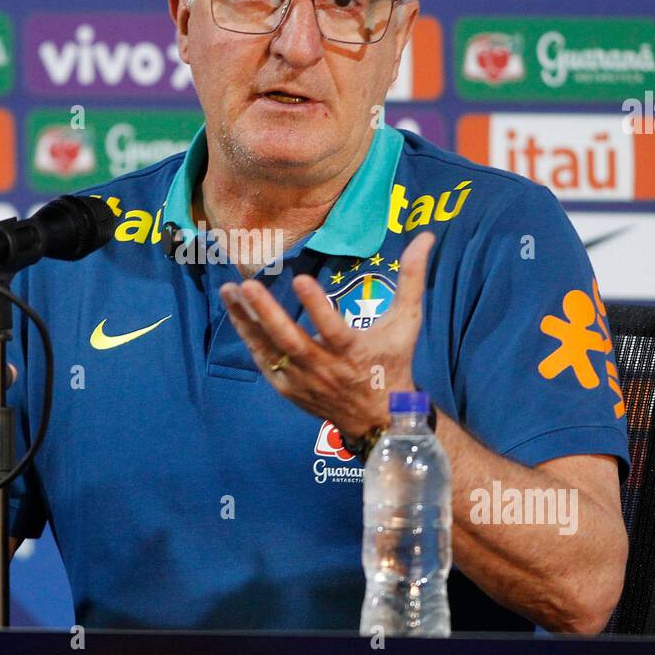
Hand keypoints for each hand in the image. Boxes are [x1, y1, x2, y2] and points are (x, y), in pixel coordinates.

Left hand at [219, 232, 433, 438]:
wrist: (377, 418)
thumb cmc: (392, 362)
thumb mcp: (406, 323)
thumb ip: (412, 279)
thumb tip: (426, 236)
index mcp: (354, 351)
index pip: (334, 328)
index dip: (317, 305)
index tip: (300, 277)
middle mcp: (325, 368)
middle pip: (291, 341)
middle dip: (267, 313)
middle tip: (248, 284)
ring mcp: (303, 381)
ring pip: (269, 350)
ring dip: (246, 321)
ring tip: (229, 290)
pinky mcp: (288, 389)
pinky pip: (264, 362)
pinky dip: (249, 338)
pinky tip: (236, 313)